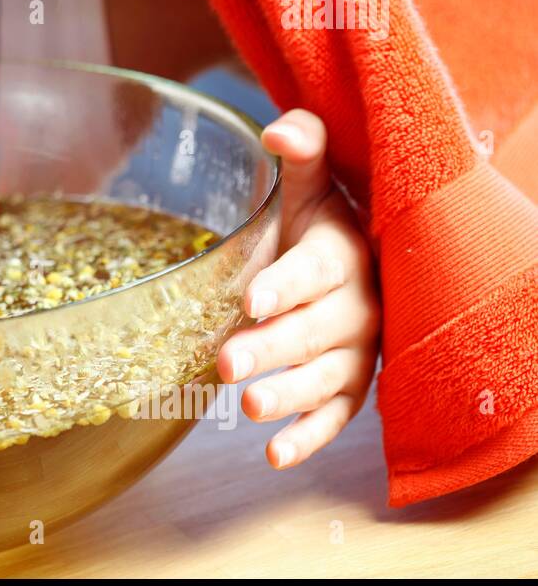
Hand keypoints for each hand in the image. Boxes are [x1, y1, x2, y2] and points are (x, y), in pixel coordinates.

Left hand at [216, 109, 380, 468]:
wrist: (359, 261)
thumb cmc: (320, 223)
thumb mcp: (311, 185)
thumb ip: (302, 150)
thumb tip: (276, 129)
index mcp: (342, 256)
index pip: (315, 271)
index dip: (285, 284)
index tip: (250, 298)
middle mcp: (358, 307)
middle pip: (315, 331)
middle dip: (271, 347)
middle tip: (226, 360)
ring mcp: (358, 352)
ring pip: (328, 378)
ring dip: (290, 395)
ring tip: (249, 406)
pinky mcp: (351, 387)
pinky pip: (338, 417)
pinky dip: (310, 438)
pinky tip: (274, 455)